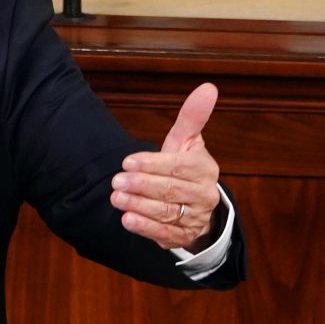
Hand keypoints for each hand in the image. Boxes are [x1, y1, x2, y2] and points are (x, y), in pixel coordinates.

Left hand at [111, 82, 222, 251]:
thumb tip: (208, 87)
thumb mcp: (186, 141)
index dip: (153, 164)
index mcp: (205, 169)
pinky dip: (145, 227)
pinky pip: (165, 233)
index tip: (128, 162)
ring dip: (140, 206)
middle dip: (142, 186)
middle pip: (171, 190)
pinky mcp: (183, 236)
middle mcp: (204, 194)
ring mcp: (196, 218)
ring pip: (167, 213)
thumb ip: (192, 116)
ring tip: (116, 198)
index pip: (179, 166)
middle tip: (116, 181)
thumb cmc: (185, 166)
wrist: (196, 205)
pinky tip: (127, 219)